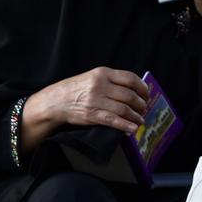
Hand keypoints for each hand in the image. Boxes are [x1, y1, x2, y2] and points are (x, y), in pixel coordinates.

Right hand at [21, 67, 148, 152]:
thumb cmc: (76, 89)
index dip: (142, 87)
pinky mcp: (92, 114)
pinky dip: (126, 125)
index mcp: (103, 73)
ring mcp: (96, 100)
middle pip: (130, 95)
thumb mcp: (93, 77)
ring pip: (124, 109)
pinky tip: (132, 128)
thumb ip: (111, 81)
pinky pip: (114, 120)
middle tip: (144, 109)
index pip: (130, 78)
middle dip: (141, 104)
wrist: (55, 100)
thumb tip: (133, 89)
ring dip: (136, 116)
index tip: (146, 94)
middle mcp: (100, 85)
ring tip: (140, 120)